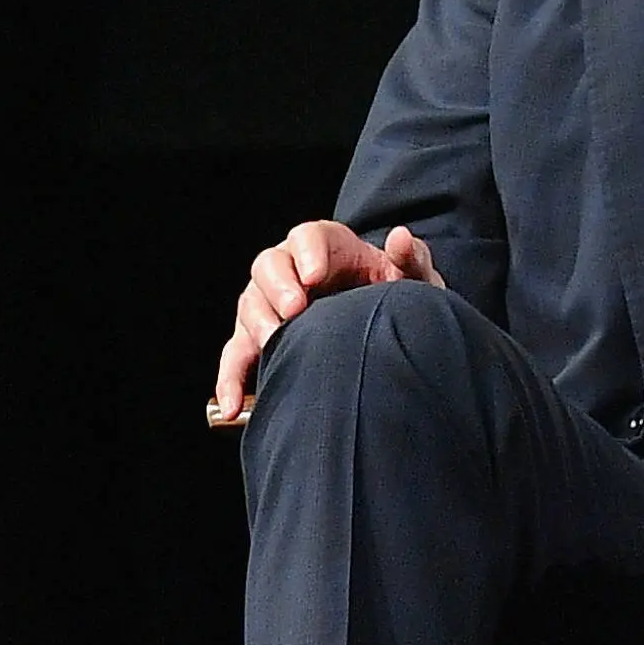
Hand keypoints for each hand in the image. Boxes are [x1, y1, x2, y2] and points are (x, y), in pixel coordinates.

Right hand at [207, 220, 440, 424]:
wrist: (389, 334)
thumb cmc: (398, 298)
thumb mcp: (413, 279)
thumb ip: (411, 259)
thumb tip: (399, 238)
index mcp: (328, 248)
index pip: (308, 237)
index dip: (308, 253)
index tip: (316, 275)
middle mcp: (292, 271)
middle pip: (269, 265)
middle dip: (278, 287)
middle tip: (295, 309)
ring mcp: (272, 306)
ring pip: (250, 305)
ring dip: (257, 325)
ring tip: (271, 347)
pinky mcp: (260, 342)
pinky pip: (236, 357)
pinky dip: (230, 379)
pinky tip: (231, 406)